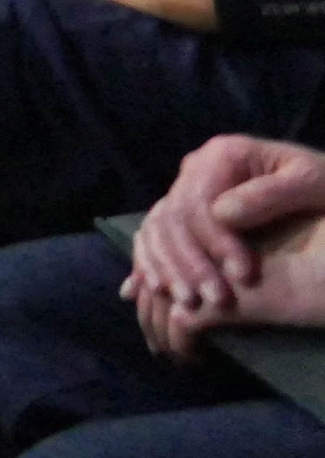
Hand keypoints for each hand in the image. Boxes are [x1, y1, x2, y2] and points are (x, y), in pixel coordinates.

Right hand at [122, 135, 324, 350]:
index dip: (217, 241)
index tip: (244, 276)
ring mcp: (184, 190)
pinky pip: (152, 236)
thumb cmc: (324, 188)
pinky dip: (149, 262)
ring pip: (157, 229)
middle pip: (173, 217)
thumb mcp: (315, 182)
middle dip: (191, 262)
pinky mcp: (181, 212)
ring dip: (168, 268)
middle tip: (216, 299)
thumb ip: (273, 193)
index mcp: (224, 155)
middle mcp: (195, 168)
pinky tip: (157, 289)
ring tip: (189, 303)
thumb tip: (222, 214)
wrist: (321, 191)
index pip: (202, 201)